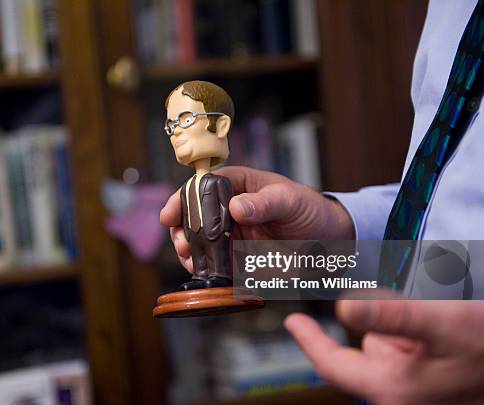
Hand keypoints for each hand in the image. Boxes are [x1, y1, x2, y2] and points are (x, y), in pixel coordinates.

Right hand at [160, 166, 354, 272]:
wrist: (330, 244)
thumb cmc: (311, 212)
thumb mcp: (291, 200)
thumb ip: (265, 203)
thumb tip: (237, 207)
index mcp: (237, 185)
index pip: (202, 186)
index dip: (182, 199)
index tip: (171, 215)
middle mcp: (227, 209)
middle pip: (191, 215)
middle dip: (181, 229)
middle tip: (182, 243)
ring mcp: (229, 235)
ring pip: (197, 242)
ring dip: (189, 251)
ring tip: (190, 260)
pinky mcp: (235, 259)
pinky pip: (213, 265)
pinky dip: (204, 270)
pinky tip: (203, 274)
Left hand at [284, 294, 483, 404]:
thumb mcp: (440, 323)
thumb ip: (391, 315)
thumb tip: (343, 309)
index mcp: (393, 389)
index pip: (333, 366)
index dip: (310, 341)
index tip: (293, 321)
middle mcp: (399, 395)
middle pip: (367, 348)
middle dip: (387, 328)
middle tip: (424, 321)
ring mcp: (415, 390)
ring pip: (387, 343)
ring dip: (403, 329)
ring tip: (440, 327)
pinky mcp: (427, 382)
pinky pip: (407, 347)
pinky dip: (415, 334)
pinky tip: (443, 333)